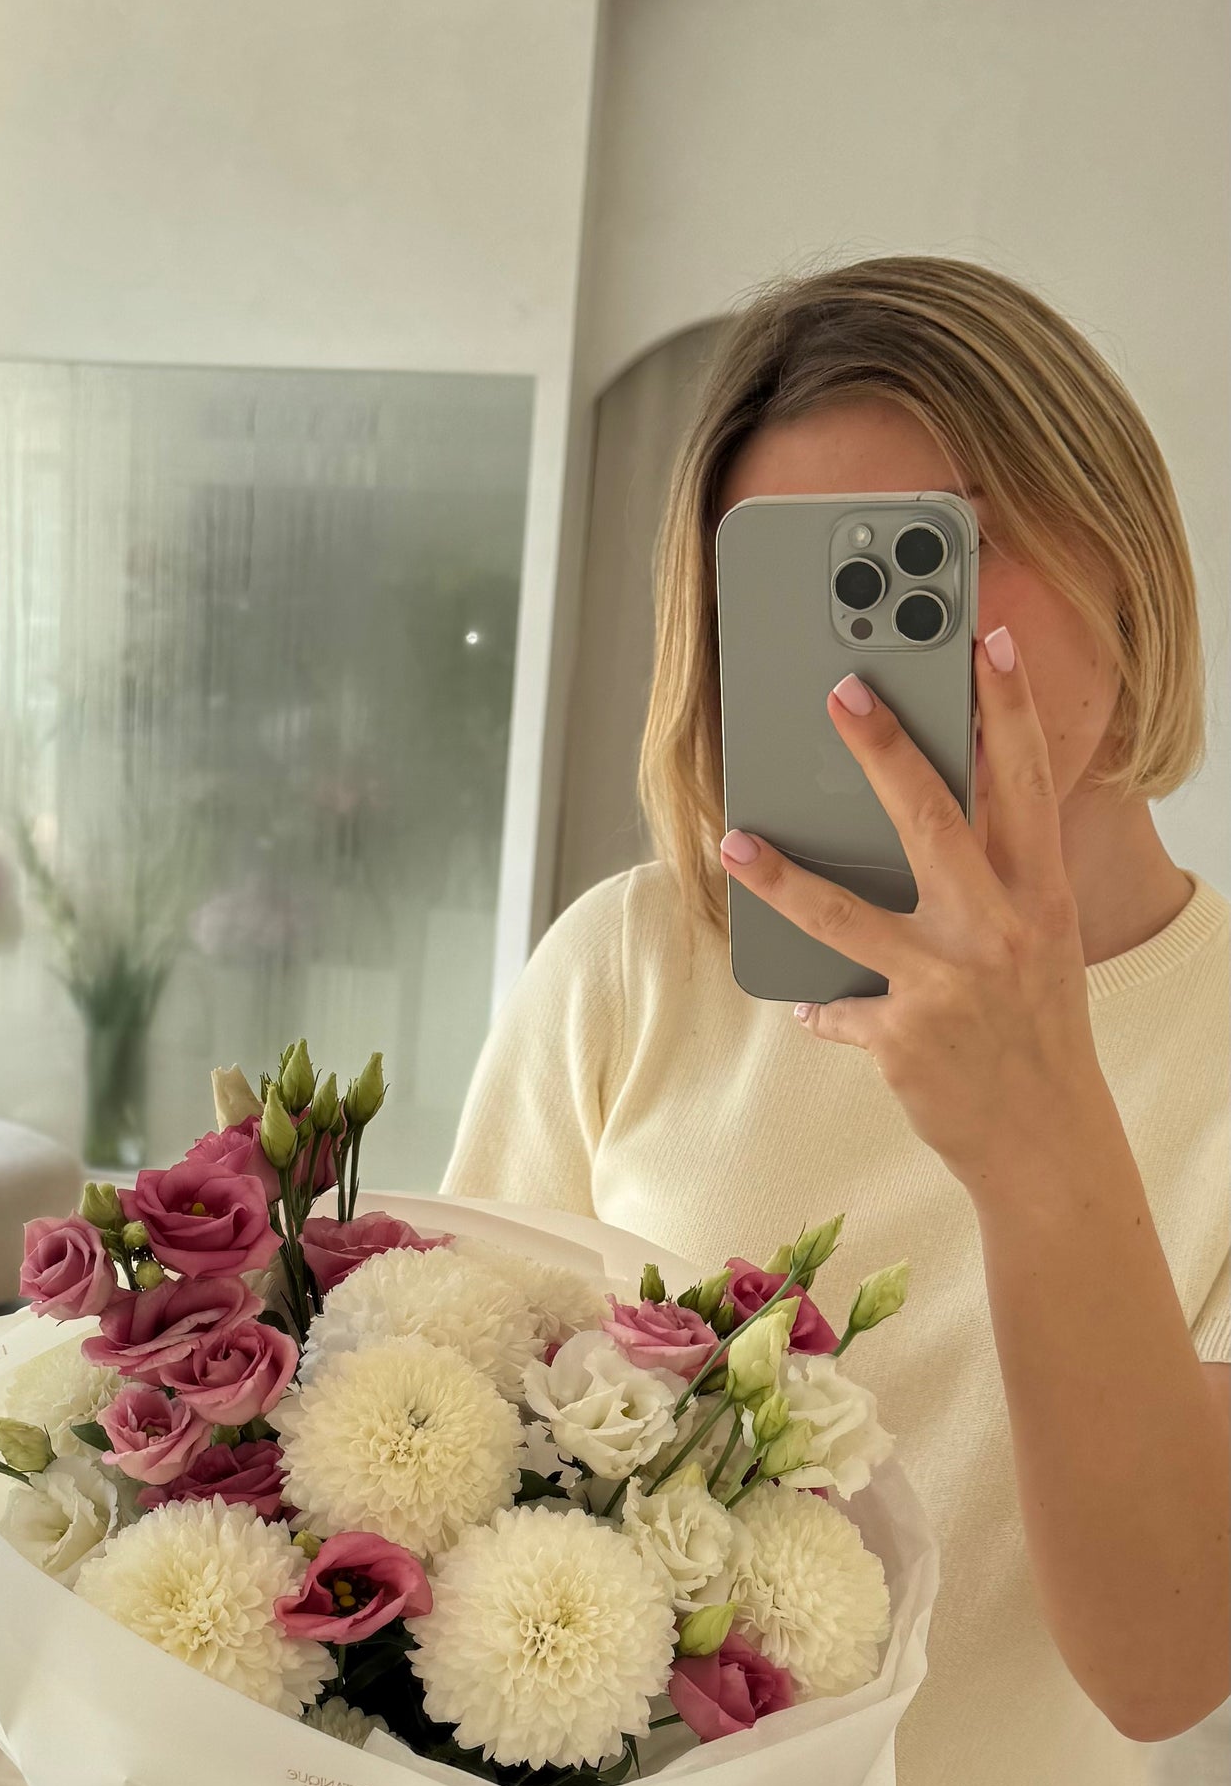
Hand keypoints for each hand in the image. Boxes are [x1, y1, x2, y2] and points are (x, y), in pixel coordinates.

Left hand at [718, 628, 1104, 1200]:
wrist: (1048, 1142)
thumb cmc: (1036, 1032)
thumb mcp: (1039, 944)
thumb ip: (998, 882)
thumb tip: (935, 819)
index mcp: (1040, 896)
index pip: (1027, 783)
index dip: (1008, 708)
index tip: (988, 642)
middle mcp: (998, 930)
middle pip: (931, 819)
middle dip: (882, 748)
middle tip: (840, 691)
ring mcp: (947, 984)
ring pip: (848, 914)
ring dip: (783, 877)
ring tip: (737, 842)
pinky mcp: (904, 1038)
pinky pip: (836, 1008)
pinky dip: (819, 1007)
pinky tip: (805, 1004)